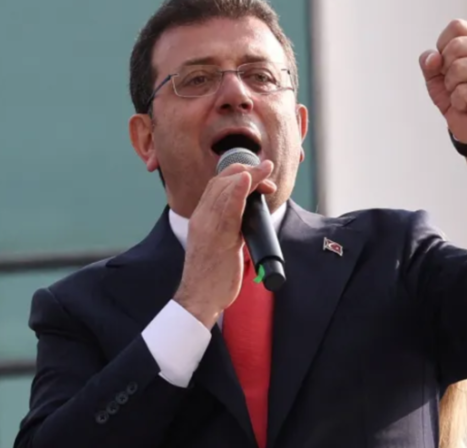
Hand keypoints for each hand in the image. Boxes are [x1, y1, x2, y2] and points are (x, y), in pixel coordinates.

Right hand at [174, 160, 275, 327]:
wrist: (198, 298)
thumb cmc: (211, 275)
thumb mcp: (219, 244)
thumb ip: (230, 228)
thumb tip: (247, 220)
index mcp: (201, 217)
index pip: (217, 184)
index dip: (238, 174)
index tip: (258, 176)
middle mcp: (202, 217)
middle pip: (222, 181)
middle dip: (247, 170)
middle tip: (267, 170)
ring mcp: (208, 227)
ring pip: (225, 191)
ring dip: (249, 175)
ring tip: (266, 168)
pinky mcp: (218, 239)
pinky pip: (228, 210)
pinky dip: (238, 192)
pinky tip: (248, 180)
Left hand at [419, 19, 466, 175]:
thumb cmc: (455, 96)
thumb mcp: (434, 76)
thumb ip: (429, 62)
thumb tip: (433, 58)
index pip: (456, 27)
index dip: (443, 46)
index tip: (446, 64)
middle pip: (456, 45)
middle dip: (445, 69)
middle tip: (454, 83)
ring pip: (459, 67)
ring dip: (452, 86)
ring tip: (461, 94)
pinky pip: (465, 91)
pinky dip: (458, 101)